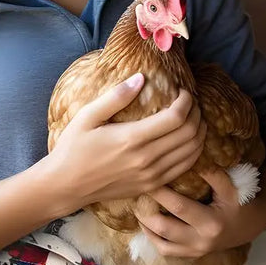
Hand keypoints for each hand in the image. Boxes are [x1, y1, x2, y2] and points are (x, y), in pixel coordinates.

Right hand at [46, 74, 206, 207]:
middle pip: (190, 134)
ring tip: (193, 118)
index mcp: (132, 139)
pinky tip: (189, 140)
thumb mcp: (87, 116)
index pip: (176, 117)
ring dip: (199, 132)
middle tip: (191, 102)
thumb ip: (115, 96)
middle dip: (197, 113)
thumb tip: (140, 78)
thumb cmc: (73, 148)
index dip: (187, 101)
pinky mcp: (152, 186)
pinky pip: (184, 169)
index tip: (183, 91)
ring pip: (192, 152)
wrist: (66, 186)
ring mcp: (151, 176)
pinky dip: (194, 152)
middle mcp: (146, 159)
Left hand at [135, 168, 254, 258]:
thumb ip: (213, 175)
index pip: (179, 207)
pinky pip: (166, 251)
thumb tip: (191, 159)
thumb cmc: (239, 204)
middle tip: (135, 194)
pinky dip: (153, 238)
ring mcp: (195, 251)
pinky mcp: (191, 255)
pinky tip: (146, 224)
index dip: (160, 193)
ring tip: (138, 208)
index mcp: (211, 223)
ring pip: (162, 243)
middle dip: (146, 211)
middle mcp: (201, 241)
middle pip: (165, 227)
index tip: (148, 179)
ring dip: (146, 226)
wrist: (249, 227)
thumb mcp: (231, 188)